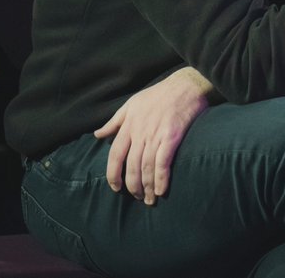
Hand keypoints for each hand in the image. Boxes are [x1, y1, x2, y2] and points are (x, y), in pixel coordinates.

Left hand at [94, 67, 211, 205]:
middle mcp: (140, 133)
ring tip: (149, 199)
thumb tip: (98, 134)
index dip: (113, 174)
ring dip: (146, 186)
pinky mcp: (172, 137)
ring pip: (146, 167)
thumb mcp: (132, 104)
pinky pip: (163, 162)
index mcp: (129, 125)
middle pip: (131, 166)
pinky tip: (161, 190)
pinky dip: (161, 178)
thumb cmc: (160, 93)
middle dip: (132, 185)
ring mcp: (156, 135)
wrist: (186, 85)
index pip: (115, 155)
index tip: (116, 188)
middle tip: (137, 197)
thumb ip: (115, 121)